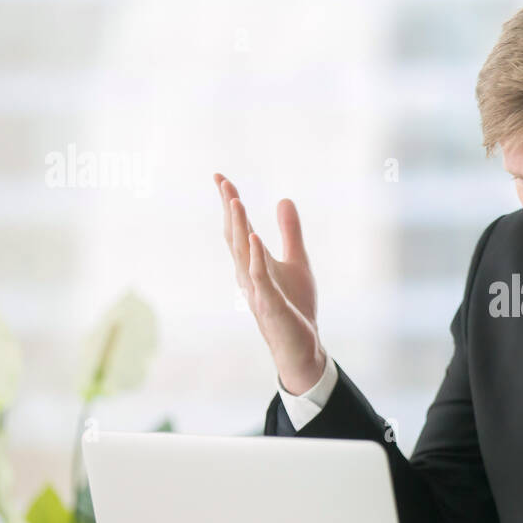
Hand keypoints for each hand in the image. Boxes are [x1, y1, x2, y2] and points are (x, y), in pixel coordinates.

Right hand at [215, 173, 325, 394]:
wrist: (301, 345)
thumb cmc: (295, 306)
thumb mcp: (297, 261)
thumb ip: (290, 232)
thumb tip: (284, 199)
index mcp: (254, 262)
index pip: (239, 227)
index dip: (230, 202)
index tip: (221, 177)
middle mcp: (249, 273)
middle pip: (235, 235)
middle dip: (229, 208)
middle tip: (222, 180)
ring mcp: (257, 289)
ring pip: (243, 254)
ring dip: (238, 227)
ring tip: (235, 200)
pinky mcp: (270, 304)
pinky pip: (260, 278)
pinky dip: (255, 258)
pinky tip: (253, 238)